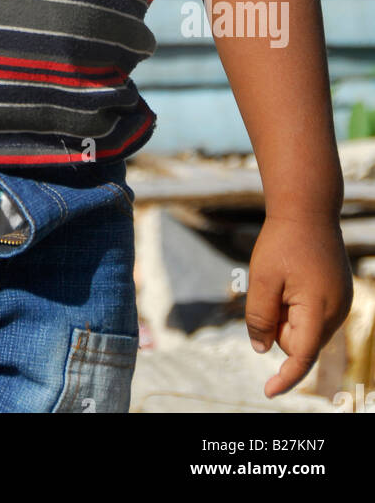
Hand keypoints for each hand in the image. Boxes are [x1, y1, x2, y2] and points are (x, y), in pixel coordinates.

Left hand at [245, 213, 353, 396]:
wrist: (307, 209)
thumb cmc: (282, 241)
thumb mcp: (262, 279)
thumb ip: (259, 317)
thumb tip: (261, 350)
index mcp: (319, 310)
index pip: (301, 357)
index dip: (284, 377)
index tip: (267, 392)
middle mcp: (337, 312)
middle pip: (298, 341)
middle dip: (279, 325)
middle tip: (271, 288)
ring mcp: (340, 303)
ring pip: (304, 328)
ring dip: (287, 313)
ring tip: (283, 279)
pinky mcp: (338, 294)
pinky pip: (311, 314)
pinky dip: (296, 304)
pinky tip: (293, 277)